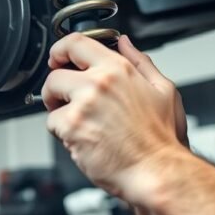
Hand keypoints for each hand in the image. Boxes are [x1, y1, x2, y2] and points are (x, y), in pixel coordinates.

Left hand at [41, 33, 187, 203]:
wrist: (156, 171)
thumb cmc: (161, 138)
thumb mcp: (163, 89)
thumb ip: (140, 62)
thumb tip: (124, 43)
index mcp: (118, 69)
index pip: (76, 43)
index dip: (60, 49)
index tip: (58, 59)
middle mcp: (98, 83)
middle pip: (55, 74)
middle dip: (56, 88)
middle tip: (65, 100)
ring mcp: (83, 105)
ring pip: (50, 99)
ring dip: (59, 111)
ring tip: (80, 123)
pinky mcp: (72, 127)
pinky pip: (52, 124)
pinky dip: (63, 133)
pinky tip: (84, 138)